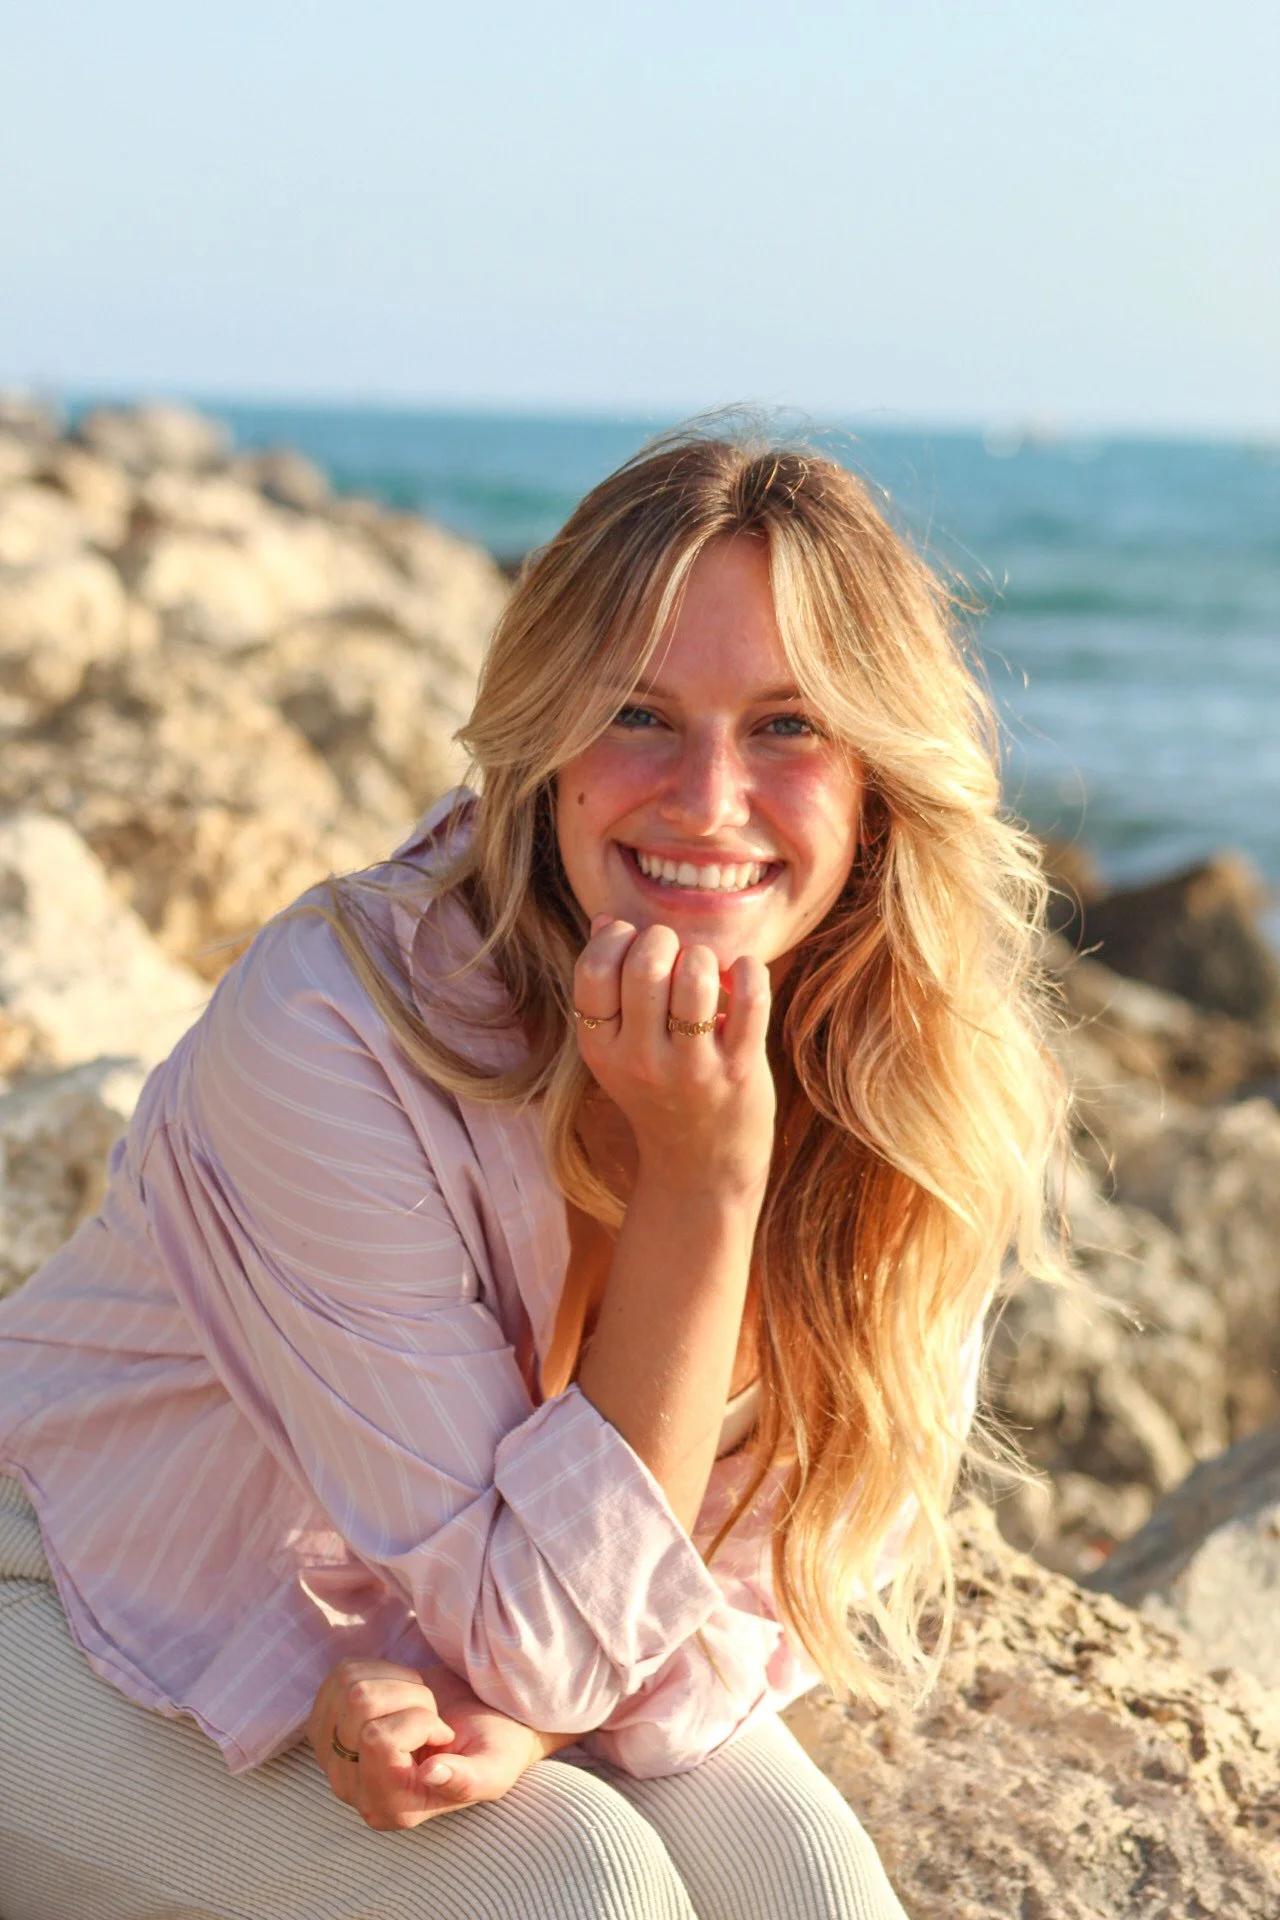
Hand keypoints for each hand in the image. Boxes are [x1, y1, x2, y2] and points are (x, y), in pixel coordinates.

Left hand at [309, 1658, 543, 1831]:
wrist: (483, 1721)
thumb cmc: (492, 1747)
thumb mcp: (494, 1769)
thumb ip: (467, 1780)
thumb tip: (430, 1773)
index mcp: (391, 1808)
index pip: (377, 1740)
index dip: (419, 1721)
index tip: (443, 1734)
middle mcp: (352, 1787)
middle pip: (358, 1706)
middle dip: (408, 1696)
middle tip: (432, 1716)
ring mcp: (333, 1753)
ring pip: (350, 1685)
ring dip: (396, 1683)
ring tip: (417, 1706)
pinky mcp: (327, 1720)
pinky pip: (342, 1672)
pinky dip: (380, 1671)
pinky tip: (399, 1696)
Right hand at [573, 916, 774, 1199]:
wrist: (700, 1169)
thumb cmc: (660, 1093)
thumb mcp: (619, 1050)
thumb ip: (608, 987)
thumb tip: (606, 920)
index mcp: (602, 1048)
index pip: (594, 969)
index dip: (617, 939)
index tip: (635, 946)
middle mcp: (640, 1060)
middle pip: (645, 963)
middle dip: (665, 939)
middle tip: (676, 955)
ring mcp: (691, 1068)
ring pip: (696, 975)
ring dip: (705, 957)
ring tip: (708, 973)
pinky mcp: (738, 1072)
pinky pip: (750, 999)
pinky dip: (750, 972)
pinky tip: (743, 976)